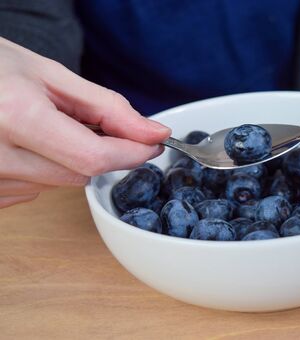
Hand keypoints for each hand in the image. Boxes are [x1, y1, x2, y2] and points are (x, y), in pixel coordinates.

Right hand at [0, 37, 170, 207]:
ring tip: (39, 126)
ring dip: (67, 158)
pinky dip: (45, 168)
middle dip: (97, 150)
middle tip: (80, 120)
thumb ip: (108, 108)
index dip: (132, 152)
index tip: (153, 143)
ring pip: (62, 182)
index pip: (94, 156)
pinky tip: (26, 145)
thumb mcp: (51, 76)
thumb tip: (154, 134)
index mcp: (15, 117)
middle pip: (82, 173)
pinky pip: (37, 189)